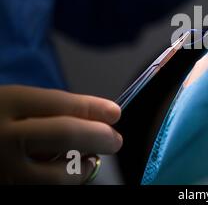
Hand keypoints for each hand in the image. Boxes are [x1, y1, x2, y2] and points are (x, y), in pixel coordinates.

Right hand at [0, 85, 121, 183]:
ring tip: (91, 161)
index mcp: (6, 103)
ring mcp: (1, 169)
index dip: (93, 108)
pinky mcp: (4, 187)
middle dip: (98, 136)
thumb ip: (50, 110)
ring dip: (82, 169)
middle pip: (64, 135)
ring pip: (55, 175)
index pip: (60, 103)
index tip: (115, 112)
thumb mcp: (14, 102)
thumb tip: (98, 118)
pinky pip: (41, 187)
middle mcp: (2, 136)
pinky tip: (67, 172)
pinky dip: (62, 180)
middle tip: (115, 140)